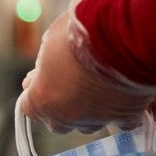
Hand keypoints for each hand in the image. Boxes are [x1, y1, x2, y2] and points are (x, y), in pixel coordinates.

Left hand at [20, 12, 155, 133]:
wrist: (124, 32)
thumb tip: (45, 71)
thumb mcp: (51, 41)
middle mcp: (68, 115)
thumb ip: (46, 64)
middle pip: (58, 123)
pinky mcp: (126, 116)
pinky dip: (121, 112)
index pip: (29, 108)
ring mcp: (97, 119)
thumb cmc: (82, 30)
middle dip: (60, 107)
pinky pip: (121, 122)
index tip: (41, 79)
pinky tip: (122, 97)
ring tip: (98, 87)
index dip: (36, 92)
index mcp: (43, 98)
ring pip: (88, 125)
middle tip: (69, 85)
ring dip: (88, 111)